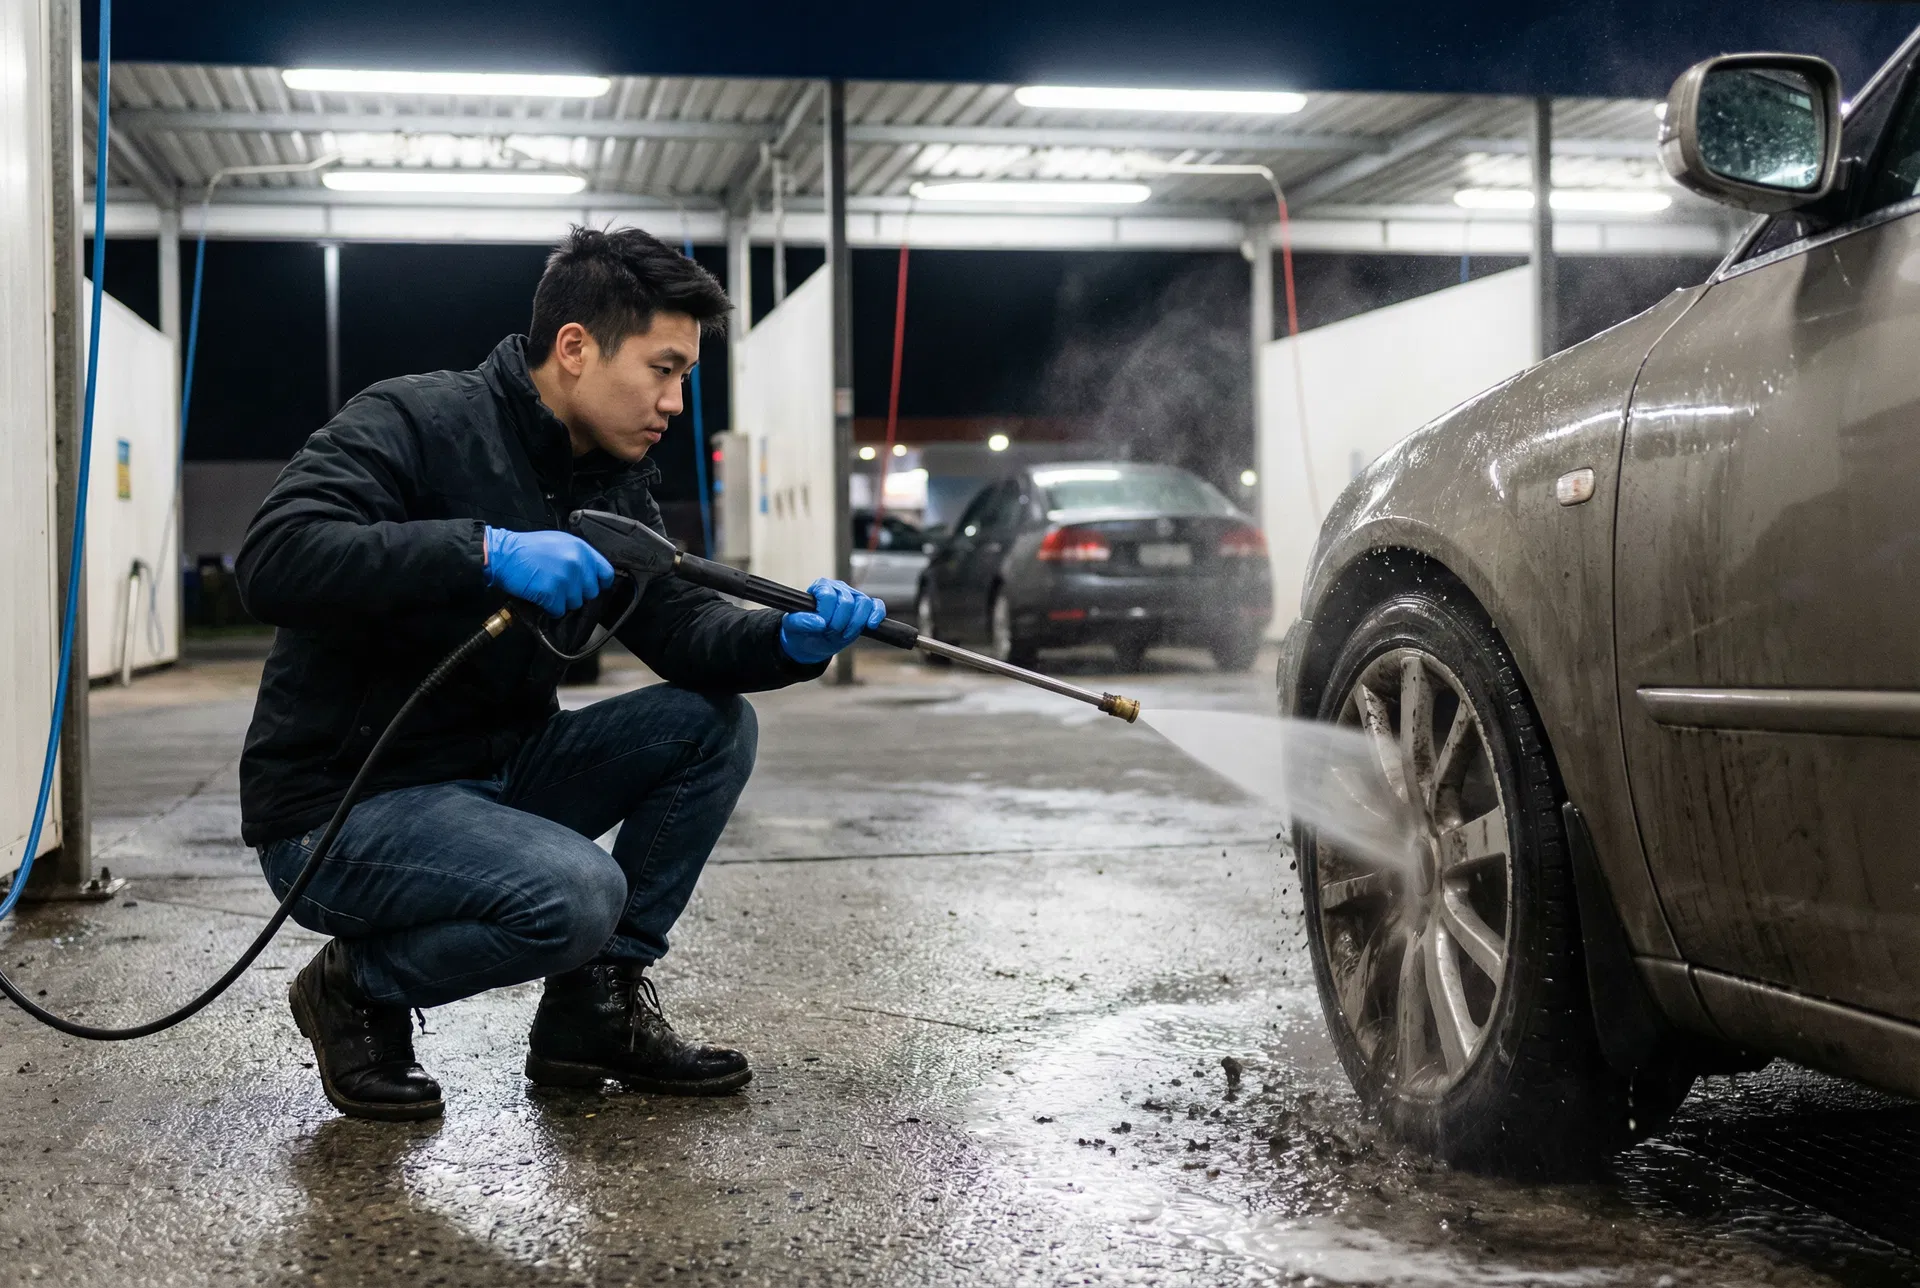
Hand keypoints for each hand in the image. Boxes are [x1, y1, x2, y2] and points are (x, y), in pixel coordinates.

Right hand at [484, 527, 614, 616]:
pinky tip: (540, 596)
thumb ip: (578, 556)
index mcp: (581, 549)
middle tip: (559, 587)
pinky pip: (559, 611)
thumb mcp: (559, 542)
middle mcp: (577, 563)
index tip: (591, 587)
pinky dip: (549, 608)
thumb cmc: (528, 549)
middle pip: (591, 592)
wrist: (503, 554)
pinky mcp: (552, 593)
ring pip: (575, 603)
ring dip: (561, 602)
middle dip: (576, 594)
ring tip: (547, 589)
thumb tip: (590, 574)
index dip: (600, 583)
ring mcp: (565, 578)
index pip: (606, 573)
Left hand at [779, 578, 884, 664]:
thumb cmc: (802, 631)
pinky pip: (877, 606)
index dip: (826, 615)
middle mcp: (838, 588)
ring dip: (854, 624)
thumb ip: (801, 621)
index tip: (820, 627)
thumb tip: (819, 622)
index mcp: (821, 587)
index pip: (829, 596)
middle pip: (848, 602)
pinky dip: (876, 615)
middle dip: (839, 624)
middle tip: (830, 633)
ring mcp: (854, 596)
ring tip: (843, 634)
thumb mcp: (793, 626)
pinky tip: (870, 625)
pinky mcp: (865, 607)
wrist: (812, 642)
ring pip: (864, 603)